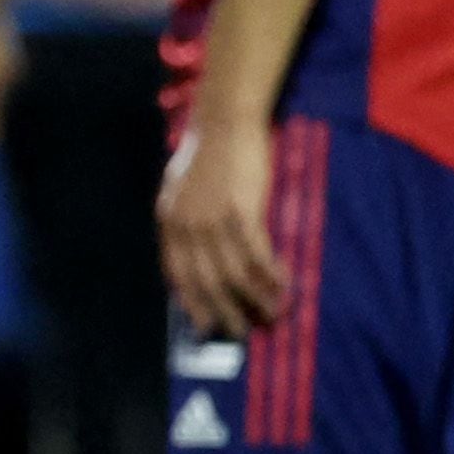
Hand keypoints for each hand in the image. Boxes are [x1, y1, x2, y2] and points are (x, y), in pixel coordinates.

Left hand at [158, 114, 288, 336]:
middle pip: (207, 280)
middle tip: (241, 332)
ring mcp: (214, 219)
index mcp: (170, 220)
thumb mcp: (180, 186)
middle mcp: (188, 224)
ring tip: (273, 315)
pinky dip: (271, 273)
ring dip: (256, 298)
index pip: (178, 272)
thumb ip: (183, 218)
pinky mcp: (242, 211)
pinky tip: (284, 285)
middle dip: (226, 310)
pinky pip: (258, 253)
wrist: (225, 120)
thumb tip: (194, 248)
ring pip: (236, 273)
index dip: (192, 301)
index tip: (205, 325)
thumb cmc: (208, 150)